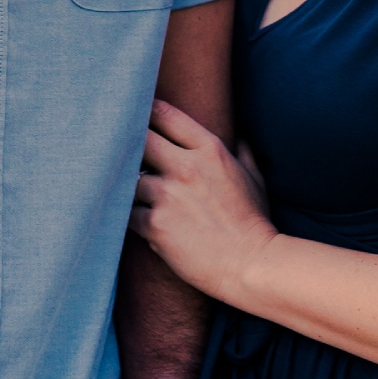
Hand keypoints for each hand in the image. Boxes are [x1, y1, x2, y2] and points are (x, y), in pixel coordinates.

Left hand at [131, 101, 278, 305]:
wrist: (251, 265)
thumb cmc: (254, 222)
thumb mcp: (255, 178)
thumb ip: (242, 151)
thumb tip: (238, 133)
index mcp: (210, 149)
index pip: (165, 115)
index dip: (146, 112)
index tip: (137, 115)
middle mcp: (186, 166)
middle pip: (139, 138)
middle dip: (130, 144)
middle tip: (122, 151)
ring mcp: (168, 195)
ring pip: (129, 178)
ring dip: (130, 187)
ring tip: (134, 196)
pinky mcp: (154, 224)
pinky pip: (128, 213)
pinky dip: (131, 217)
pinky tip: (140, 222)